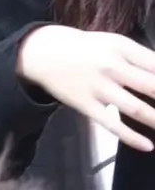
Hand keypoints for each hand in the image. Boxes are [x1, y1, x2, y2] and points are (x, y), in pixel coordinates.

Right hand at [16, 25, 154, 151]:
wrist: (45, 53)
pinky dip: (131, 137)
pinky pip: (112, 124)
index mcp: (124, 48)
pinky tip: (148, 146)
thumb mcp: (115, 43)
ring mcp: (100, 88)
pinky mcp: (86, 105)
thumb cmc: (87, 48)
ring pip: (137, 108)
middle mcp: (114, 67)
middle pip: (153, 86)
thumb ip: (141, 58)